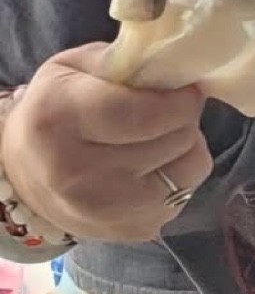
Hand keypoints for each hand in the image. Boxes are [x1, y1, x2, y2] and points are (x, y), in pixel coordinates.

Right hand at [2, 44, 211, 242]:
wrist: (24, 174)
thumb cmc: (55, 109)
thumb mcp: (75, 68)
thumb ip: (125, 61)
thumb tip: (177, 65)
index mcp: (60, 120)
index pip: (146, 113)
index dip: (179, 99)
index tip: (184, 90)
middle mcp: (79, 173)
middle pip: (176, 139)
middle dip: (182, 118)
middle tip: (168, 111)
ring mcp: (106, 211)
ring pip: (190, 171)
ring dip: (186, 148)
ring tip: (161, 138)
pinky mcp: (130, 232)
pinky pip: (184, 197)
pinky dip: (177, 177)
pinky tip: (152, 167)